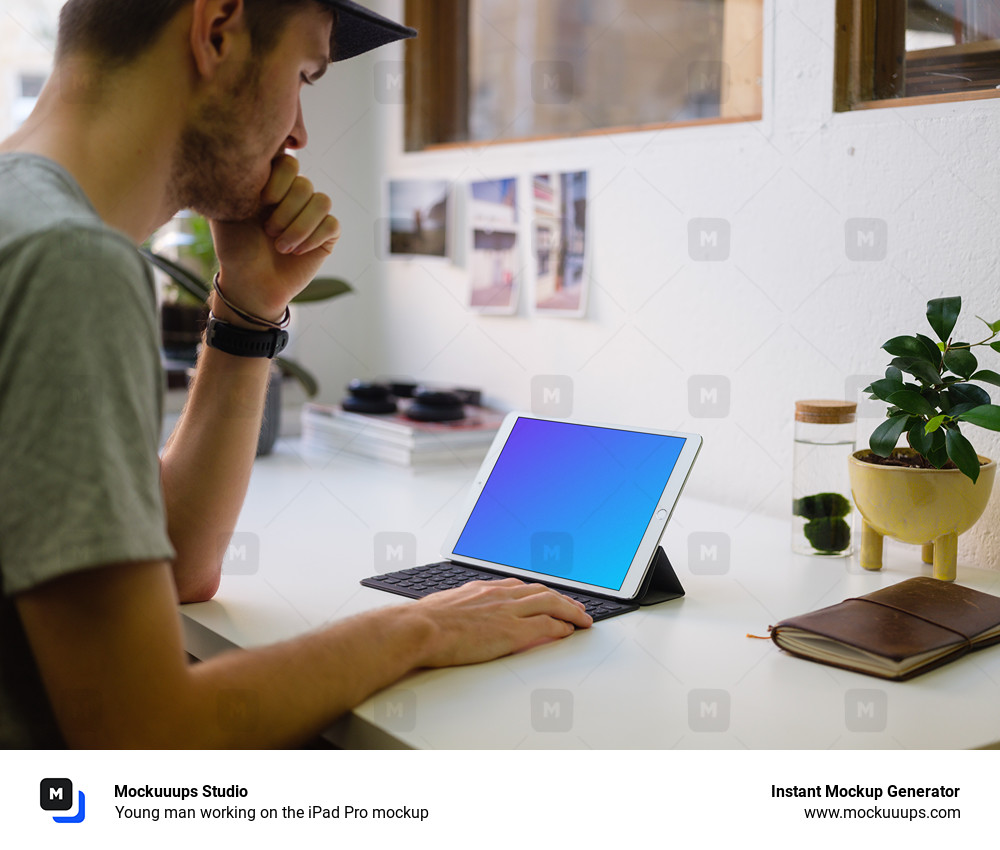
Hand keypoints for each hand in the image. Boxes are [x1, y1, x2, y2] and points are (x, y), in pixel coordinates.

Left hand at [209, 155, 340, 319]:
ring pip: (322, 201)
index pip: (288, 161)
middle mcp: (294, 195)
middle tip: (268, 232)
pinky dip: (312, 239)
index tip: (263, 201)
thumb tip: (254, 156)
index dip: (280, 179)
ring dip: (299, 226)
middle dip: (285, 211)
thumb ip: (238, 180)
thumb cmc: (235, 247)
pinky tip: (296, 252)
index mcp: (271, 183)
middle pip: (305, 184)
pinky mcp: (326, 235)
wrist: (249, 283)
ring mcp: (311, 214)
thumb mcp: (226, 208)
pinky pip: (331, 224)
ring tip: (280, 246)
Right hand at [411, 578, 592, 667]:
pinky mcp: (511, 632)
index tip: (547, 597)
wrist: (421, 628)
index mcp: (484, 588)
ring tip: (582, 619)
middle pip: (541, 592)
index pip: (520, 587)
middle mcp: (499, 595)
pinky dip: (561, 627)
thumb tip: (460, 611)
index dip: (538, 593)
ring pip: (550, 604)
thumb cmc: (425, 621)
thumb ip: (461, 605)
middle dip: (563, 599)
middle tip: (576, 607)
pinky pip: (546, 625)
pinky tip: (569, 631)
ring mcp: (508, 612)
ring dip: (571, 611)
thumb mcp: (445, 604)